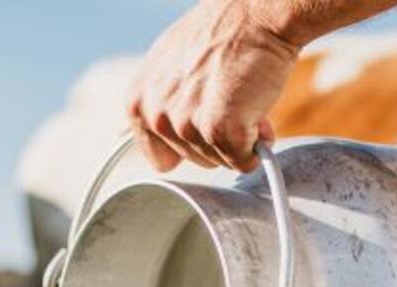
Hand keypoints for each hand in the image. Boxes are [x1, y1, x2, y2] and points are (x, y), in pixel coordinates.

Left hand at [127, 0, 299, 173]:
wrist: (255, 15)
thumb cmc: (221, 35)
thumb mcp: (170, 66)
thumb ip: (160, 102)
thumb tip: (149, 133)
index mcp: (139, 102)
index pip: (160, 159)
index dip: (190, 145)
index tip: (203, 125)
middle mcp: (156, 115)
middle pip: (195, 162)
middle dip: (217, 139)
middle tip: (228, 99)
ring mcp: (186, 124)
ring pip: (219, 161)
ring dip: (238, 139)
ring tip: (241, 98)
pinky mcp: (219, 129)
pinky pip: (242, 161)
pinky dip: (257, 144)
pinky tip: (256, 112)